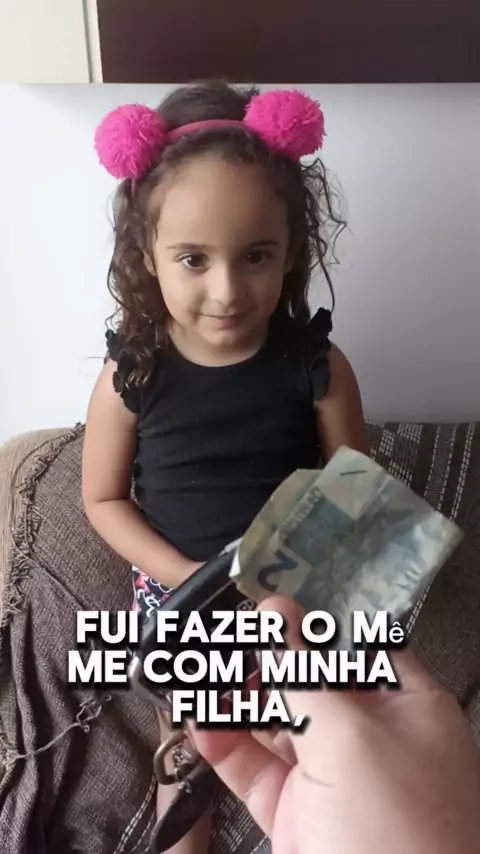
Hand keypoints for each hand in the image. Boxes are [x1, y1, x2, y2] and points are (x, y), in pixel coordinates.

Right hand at [191, 596, 479, 853]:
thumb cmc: (397, 837)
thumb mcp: (349, 740)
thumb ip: (306, 671)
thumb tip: (275, 608)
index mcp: (408, 705)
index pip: (354, 640)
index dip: (309, 616)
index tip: (262, 593)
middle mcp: (374, 737)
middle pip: (310, 678)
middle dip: (262, 657)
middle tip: (217, 634)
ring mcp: (335, 778)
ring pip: (278, 722)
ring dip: (236, 700)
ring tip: (198, 674)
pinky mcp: (300, 816)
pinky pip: (256, 769)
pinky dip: (225, 747)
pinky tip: (201, 725)